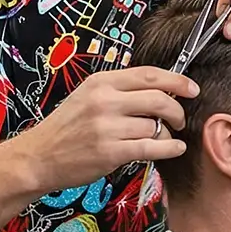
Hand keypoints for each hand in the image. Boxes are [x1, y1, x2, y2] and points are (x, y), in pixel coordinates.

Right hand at [12, 67, 195, 192]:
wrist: (39, 156)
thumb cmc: (66, 128)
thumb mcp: (87, 96)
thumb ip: (119, 90)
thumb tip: (160, 91)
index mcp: (101, 82)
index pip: (149, 75)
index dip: (176, 81)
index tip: (191, 88)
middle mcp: (105, 101)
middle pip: (159, 99)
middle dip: (177, 110)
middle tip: (180, 118)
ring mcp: (108, 127)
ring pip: (156, 126)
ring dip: (167, 133)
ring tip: (163, 138)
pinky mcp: (111, 152)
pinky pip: (152, 148)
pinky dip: (169, 148)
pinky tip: (174, 148)